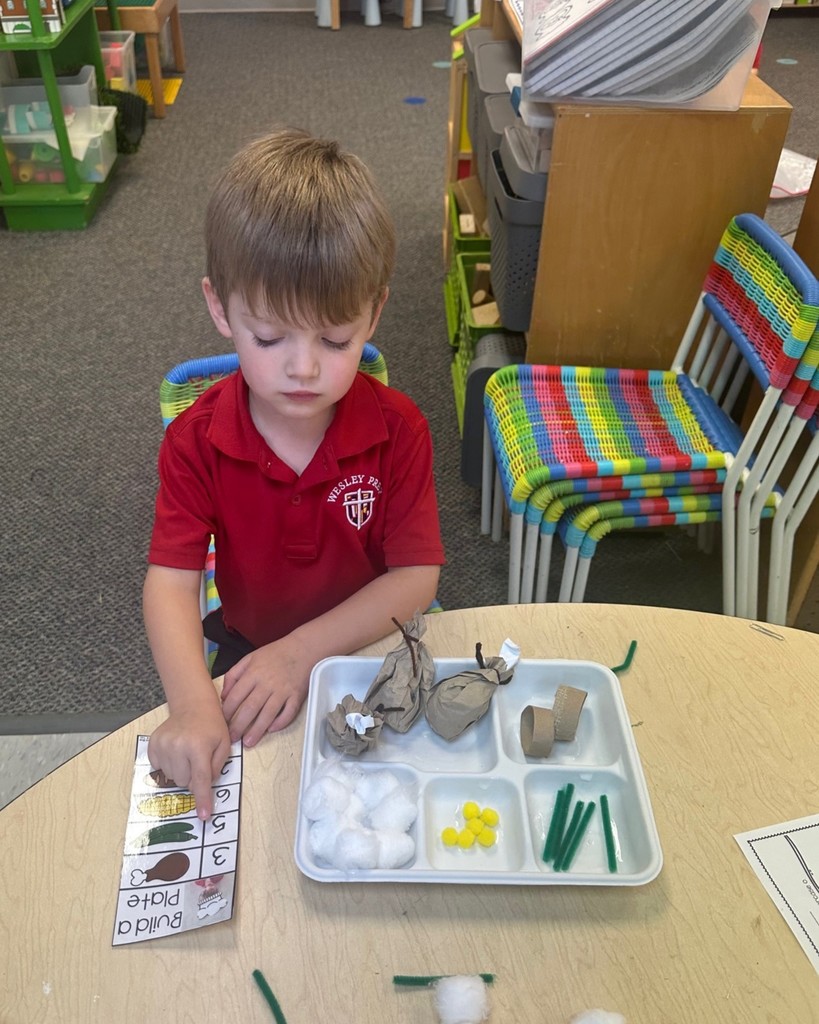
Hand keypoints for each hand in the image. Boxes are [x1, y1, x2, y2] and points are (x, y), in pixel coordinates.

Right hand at [147, 702, 230, 819]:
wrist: (193, 706)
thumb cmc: (211, 726)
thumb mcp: (224, 745)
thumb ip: (216, 768)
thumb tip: (203, 787)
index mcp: (198, 746)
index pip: (200, 780)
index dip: (203, 799)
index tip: (203, 816)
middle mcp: (178, 746)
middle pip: (184, 782)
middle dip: (193, 777)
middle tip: (198, 760)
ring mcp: (162, 745)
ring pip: (172, 778)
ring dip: (181, 771)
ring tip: (187, 753)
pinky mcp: (152, 745)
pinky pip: (160, 769)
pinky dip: (169, 765)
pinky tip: (176, 751)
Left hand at [220, 634, 311, 745]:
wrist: (303, 649)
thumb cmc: (275, 654)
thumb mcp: (250, 657)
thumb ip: (234, 674)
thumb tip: (224, 696)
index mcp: (253, 673)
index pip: (235, 696)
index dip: (227, 712)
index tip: (221, 723)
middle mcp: (267, 683)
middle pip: (250, 708)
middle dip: (239, 726)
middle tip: (232, 739)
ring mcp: (283, 691)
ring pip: (268, 714)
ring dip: (257, 729)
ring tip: (249, 742)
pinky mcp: (297, 696)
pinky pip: (288, 713)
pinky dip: (281, 722)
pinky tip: (272, 730)